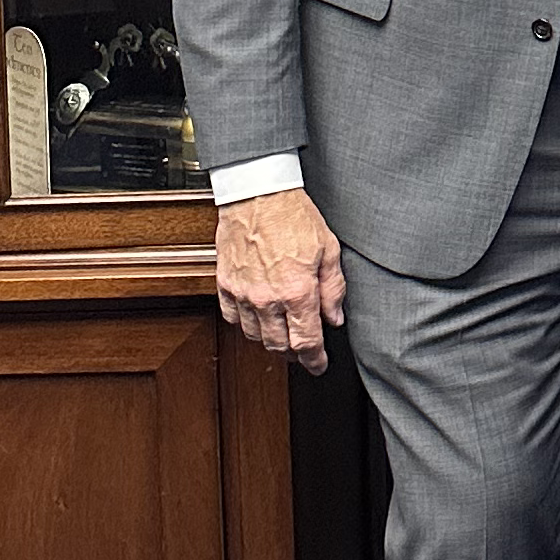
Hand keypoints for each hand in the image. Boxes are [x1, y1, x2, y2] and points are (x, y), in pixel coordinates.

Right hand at [216, 186, 347, 374]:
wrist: (257, 193)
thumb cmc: (294, 216)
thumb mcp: (329, 250)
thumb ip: (333, 288)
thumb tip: (335, 317)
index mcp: (297, 292)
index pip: (306, 342)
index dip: (314, 360)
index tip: (319, 365)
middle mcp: (267, 299)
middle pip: (279, 345)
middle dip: (294, 353)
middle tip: (304, 351)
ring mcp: (242, 294)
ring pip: (255, 336)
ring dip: (271, 340)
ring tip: (283, 334)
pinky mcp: (225, 285)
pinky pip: (233, 318)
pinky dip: (246, 324)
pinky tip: (258, 318)